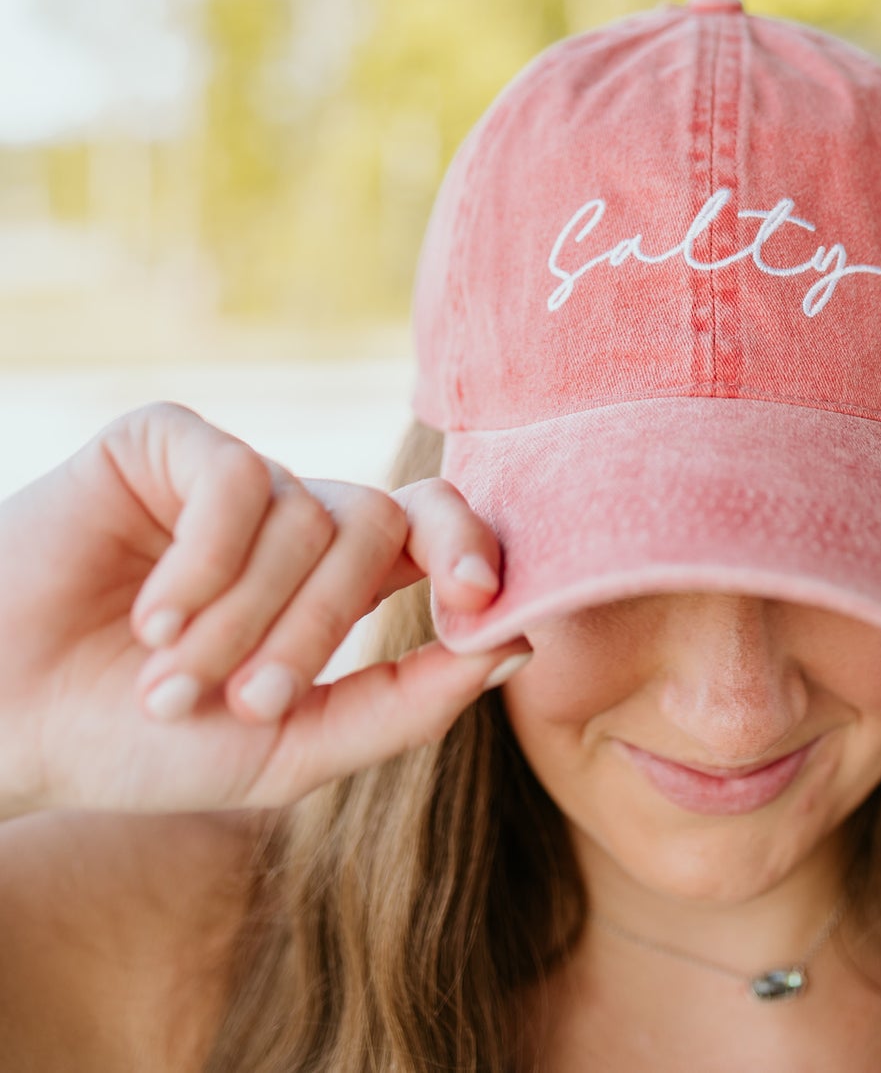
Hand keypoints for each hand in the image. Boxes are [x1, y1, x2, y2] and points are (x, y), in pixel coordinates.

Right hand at [0, 401, 527, 817]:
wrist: (8, 727)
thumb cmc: (143, 745)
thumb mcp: (290, 749)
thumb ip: (405, 704)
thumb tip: (519, 644)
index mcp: (333, 577)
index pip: (435, 526)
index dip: (473, 546)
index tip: (481, 603)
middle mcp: (291, 513)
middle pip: (374, 525)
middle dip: (319, 627)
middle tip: (247, 702)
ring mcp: (231, 473)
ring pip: (302, 514)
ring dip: (240, 619)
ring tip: (167, 680)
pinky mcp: (166, 442)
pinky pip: (236, 478)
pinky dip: (203, 566)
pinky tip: (149, 618)